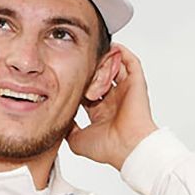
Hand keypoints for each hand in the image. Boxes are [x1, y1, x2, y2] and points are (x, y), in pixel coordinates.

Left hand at [66, 45, 157, 169]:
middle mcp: (114, 100)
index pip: (88, 89)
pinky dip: (121, 52)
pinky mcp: (136, 83)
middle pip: (100, 76)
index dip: (77, 82)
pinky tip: (110, 47)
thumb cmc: (108, 147)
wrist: (128, 147)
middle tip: (77, 59)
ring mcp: (125, 90)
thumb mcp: (77, 140)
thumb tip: (58, 119)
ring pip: (113, 66)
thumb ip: (67, 128)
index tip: (63, 75)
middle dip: (89, 67)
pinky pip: (130, 61)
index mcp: (101, 112)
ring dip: (104, 59)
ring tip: (92, 51)